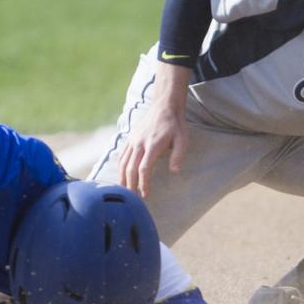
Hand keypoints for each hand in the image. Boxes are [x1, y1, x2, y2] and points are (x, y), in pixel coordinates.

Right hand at [119, 62, 191, 197]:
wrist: (164, 105)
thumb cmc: (175, 124)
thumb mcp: (183, 139)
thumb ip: (178, 156)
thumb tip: (174, 172)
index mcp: (152, 145)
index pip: (144, 169)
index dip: (143, 183)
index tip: (145, 194)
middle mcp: (139, 143)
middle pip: (130, 168)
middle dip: (130, 185)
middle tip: (132, 198)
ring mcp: (133, 140)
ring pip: (123, 162)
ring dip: (122, 177)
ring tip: (124, 190)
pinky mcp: (130, 138)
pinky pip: (122, 155)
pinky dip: (120, 166)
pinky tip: (121, 175)